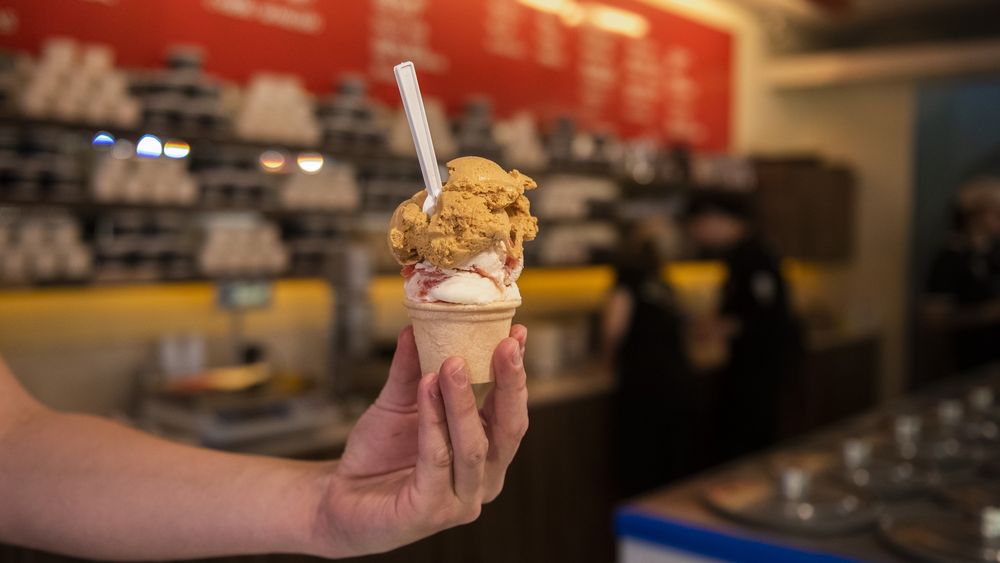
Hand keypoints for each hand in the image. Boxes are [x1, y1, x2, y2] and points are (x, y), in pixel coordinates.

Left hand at [315, 325, 528, 556]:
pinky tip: (426, 389)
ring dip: (463, 400)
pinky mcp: (431, 513)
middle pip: (508, 429)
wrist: (338, 498)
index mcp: (488, 453)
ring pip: (473, 446)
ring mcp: (461, 502)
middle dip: (508, 383)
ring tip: (453, 362)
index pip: (512, 410)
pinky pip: (437, 460)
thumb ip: (412, 369)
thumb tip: (416, 326)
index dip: (516, 373)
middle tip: (503, 344)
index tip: (516, 333)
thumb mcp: (399, 402)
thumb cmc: (378, 453)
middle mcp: (484, 480)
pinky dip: (433, 422)